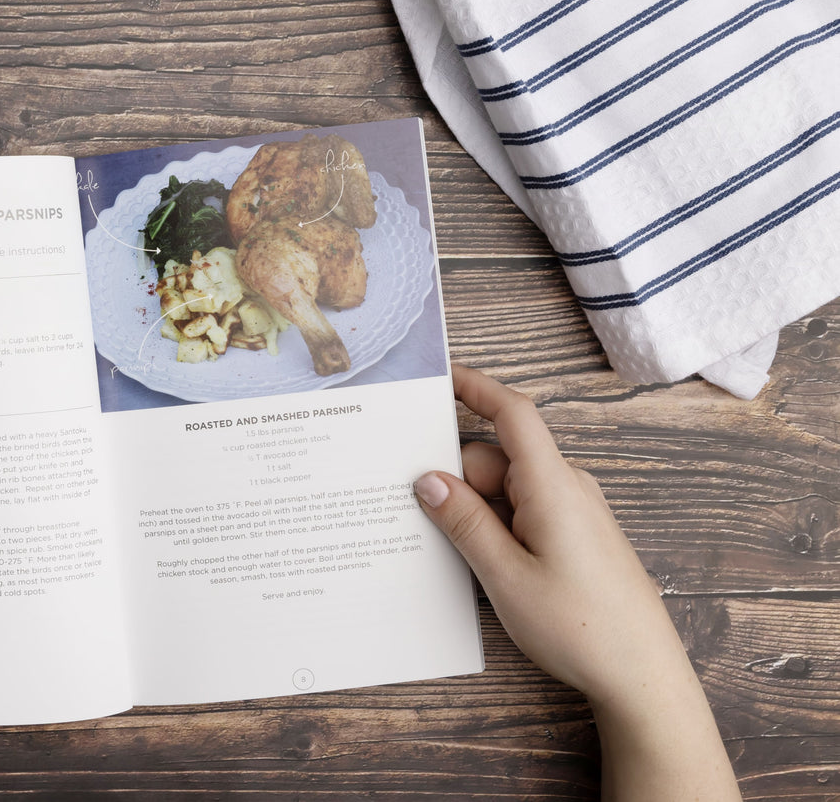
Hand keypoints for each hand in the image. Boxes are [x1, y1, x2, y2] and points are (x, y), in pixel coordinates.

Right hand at [414, 364, 739, 800]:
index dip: (476, 387)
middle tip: (411, 508)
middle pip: (495, 458)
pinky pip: (523, 512)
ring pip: (505, 489)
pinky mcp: (575, 536)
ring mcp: (573, 512)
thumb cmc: (580, 627)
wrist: (643, 676)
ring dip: (472, 508)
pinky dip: (494, 525)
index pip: (513, 414)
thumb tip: (428, 480)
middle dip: (454, 477)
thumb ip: (465, 523)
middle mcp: (566, 488)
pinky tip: (475, 560)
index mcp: (551, 485)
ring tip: (442, 547)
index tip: (439, 376)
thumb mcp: (506, 576)